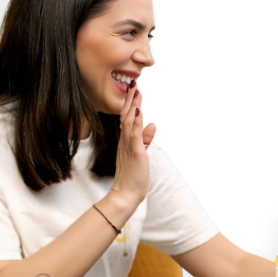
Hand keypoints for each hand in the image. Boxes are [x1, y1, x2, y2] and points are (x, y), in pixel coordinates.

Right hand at [110, 83, 156, 207]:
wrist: (125, 193)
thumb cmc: (133, 176)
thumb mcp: (141, 153)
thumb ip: (146, 138)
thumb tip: (152, 124)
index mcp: (126, 141)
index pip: (127, 118)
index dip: (131, 103)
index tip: (134, 89)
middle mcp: (125, 140)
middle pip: (126, 115)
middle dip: (131, 99)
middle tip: (134, 83)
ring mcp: (129, 146)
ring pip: (129, 121)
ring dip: (133, 105)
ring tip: (136, 90)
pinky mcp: (134, 153)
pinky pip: (134, 135)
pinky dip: (136, 122)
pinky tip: (137, 111)